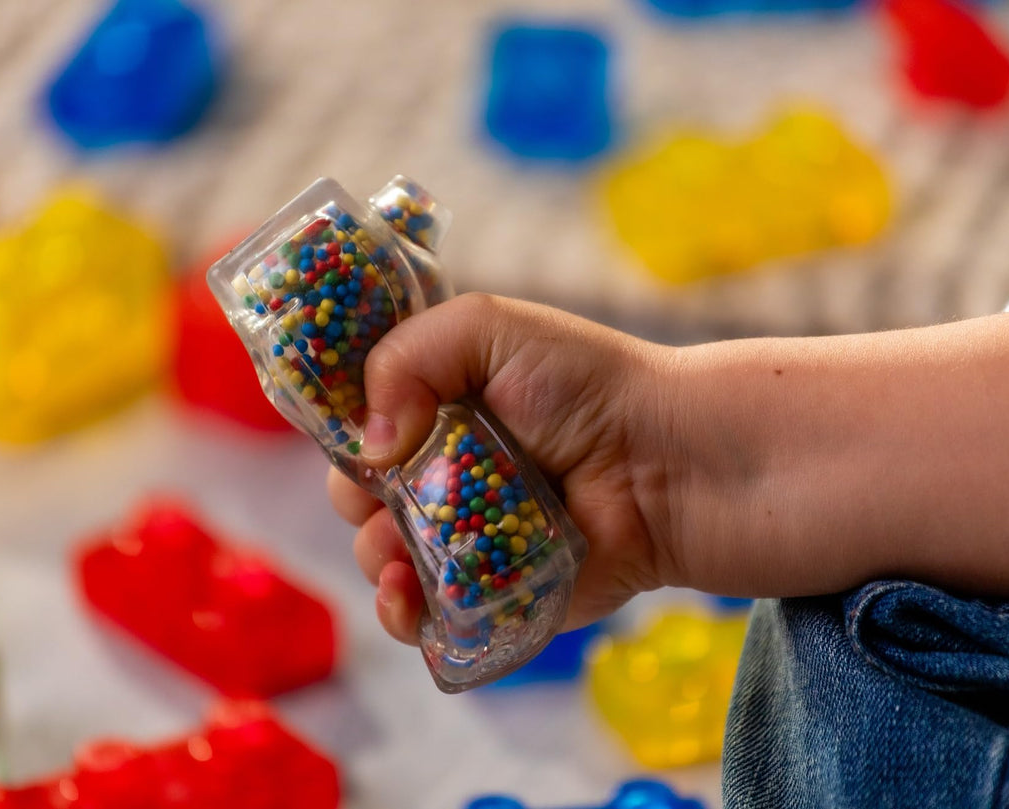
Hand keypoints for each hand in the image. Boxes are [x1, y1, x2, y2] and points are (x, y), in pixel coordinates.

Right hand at [326, 293, 678, 643]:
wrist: (662, 460)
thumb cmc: (582, 384)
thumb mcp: (486, 327)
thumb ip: (406, 357)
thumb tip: (369, 445)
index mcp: (435, 412)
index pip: (360, 429)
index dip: (346, 437)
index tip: (350, 440)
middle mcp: (442, 476)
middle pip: (359, 499)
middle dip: (357, 501)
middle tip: (384, 495)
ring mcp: (462, 540)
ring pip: (382, 561)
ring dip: (375, 557)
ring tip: (399, 549)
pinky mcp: (488, 596)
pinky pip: (426, 619)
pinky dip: (402, 614)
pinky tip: (406, 595)